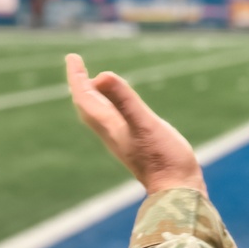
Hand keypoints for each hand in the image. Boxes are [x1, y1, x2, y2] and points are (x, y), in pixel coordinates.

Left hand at [66, 54, 206, 196]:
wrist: (176, 189)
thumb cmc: (163, 158)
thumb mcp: (144, 123)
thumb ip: (125, 100)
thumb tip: (100, 76)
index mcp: (110, 126)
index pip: (85, 97)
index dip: (77, 77)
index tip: (72, 58)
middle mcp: (112, 133)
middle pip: (88, 106)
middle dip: (81, 85)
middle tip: (77, 66)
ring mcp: (123, 140)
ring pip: (99, 115)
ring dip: (94, 97)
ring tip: (94, 83)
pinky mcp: (135, 145)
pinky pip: (113, 121)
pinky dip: (110, 108)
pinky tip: (120, 109)